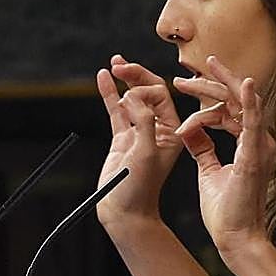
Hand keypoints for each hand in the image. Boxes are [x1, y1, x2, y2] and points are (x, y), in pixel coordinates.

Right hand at [95, 54, 183, 228]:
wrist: (124, 212)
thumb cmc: (139, 188)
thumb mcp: (145, 152)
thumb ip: (143, 122)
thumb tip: (132, 96)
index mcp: (173, 131)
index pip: (161, 96)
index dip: (144, 89)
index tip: (129, 99)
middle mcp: (159, 129)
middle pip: (148, 91)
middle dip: (136, 75)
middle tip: (120, 63)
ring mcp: (140, 132)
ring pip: (132, 98)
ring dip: (123, 80)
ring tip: (113, 65)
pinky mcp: (123, 138)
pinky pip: (116, 111)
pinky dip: (109, 94)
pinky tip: (103, 78)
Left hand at [175, 63, 275, 264]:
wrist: (236, 237)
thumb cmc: (226, 212)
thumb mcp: (209, 171)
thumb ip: (203, 149)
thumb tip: (190, 131)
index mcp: (247, 145)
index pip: (227, 111)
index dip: (204, 99)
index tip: (180, 89)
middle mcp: (258, 142)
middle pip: (235, 102)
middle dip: (210, 85)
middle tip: (184, 76)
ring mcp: (260, 148)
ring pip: (244, 104)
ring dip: (226, 84)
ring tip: (208, 66)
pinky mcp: (255, 156)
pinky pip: (253, 123)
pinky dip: (249, 102)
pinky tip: (243, 83)